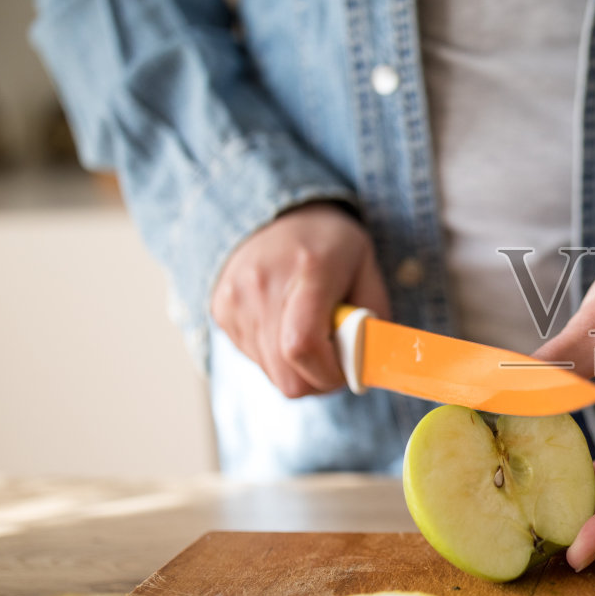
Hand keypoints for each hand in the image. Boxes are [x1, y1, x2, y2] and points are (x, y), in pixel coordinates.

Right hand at [211, 202, 390, 397]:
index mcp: (309, 268)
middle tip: (335, 360)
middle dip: (318, 380)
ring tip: (311, 334)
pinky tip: (286, 326)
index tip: (348, 369)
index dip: (329, 374)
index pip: (303, 346)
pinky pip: (254, 360)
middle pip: (286, 374)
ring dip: (298, 369)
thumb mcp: (368, 268)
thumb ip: (374, 319)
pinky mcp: (220, 311)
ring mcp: (236, 299)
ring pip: (271, 374)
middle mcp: (263, 284)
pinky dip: (277, 357)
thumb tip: (370, 368)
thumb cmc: (331, 244)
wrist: (277, 215)